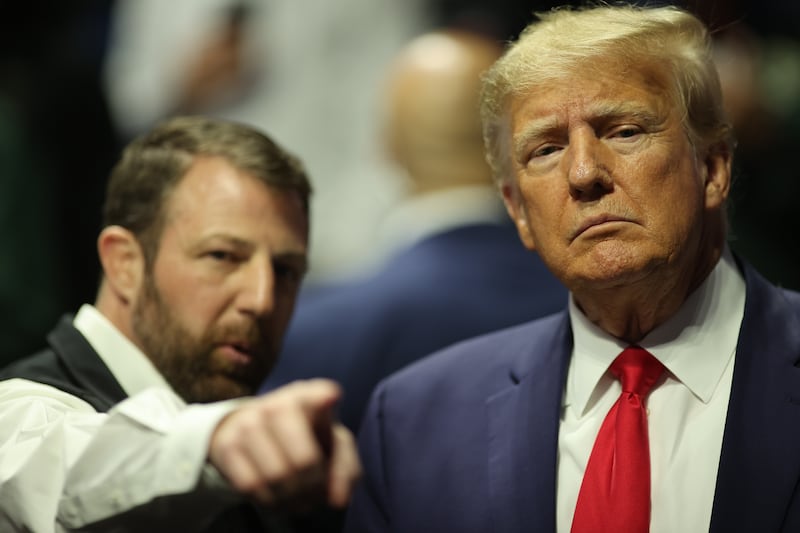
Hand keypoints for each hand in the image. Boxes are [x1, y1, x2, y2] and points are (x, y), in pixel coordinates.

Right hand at [208, 379, 360, 510]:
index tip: (330, 398)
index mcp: (310, 396)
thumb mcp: (333, 447)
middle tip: (316, 494)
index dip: (326, 397)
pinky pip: (251, 485)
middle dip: (314, 488)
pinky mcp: (227, 443)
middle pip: (304, 460)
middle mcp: (279, 403)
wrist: (257, 433)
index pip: (321, 392)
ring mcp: (249, 421)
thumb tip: (338, 500)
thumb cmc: (307, 439)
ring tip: (299, 499)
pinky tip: (277, 496)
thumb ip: (345, 471)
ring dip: (292, 499)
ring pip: (277, 477)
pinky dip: (269, 500)